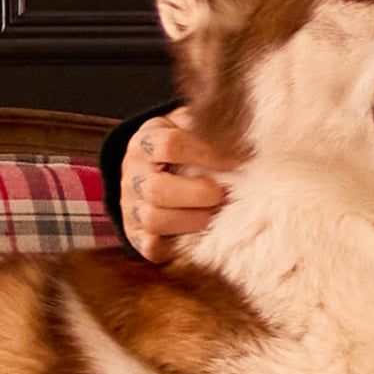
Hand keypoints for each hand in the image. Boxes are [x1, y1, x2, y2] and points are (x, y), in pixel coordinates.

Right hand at [120, 106, 229, 263]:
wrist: (151, 171)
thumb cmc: (182, 147)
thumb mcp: (189, 127)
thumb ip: (207, 127)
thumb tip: (243, 132)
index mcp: (145, 142)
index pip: (169, 145)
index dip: (206, 154)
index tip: (237, 161)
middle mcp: (133, 175)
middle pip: (157, 189)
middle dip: (198, 194)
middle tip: (226, 194)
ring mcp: (131, 207)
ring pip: (154, 219)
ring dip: (192, 220)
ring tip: (218, 215)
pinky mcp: (137, 235)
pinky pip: (151, 246)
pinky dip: (178, 243)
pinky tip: (203, 234)